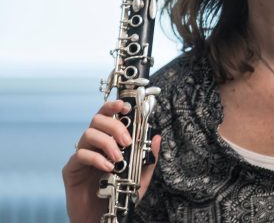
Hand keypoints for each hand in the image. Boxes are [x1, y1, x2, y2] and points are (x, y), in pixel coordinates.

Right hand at [62, 100, 160, 222]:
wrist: (100, 218)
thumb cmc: (118, 196)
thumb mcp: (140, 177)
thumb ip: (149, 158)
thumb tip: (157, 138)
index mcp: (108, 142)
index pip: (107, 116)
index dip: (114, 106)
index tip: (126, 107)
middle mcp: (93, 145)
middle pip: (97, 119)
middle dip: (114, 126)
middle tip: (126, 142)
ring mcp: (81, 156)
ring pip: (88, 134)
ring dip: (106, 143)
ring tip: (118, 159)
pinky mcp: (71, 170)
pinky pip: (80, 155)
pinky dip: (96, 158)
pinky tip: (107, 168)